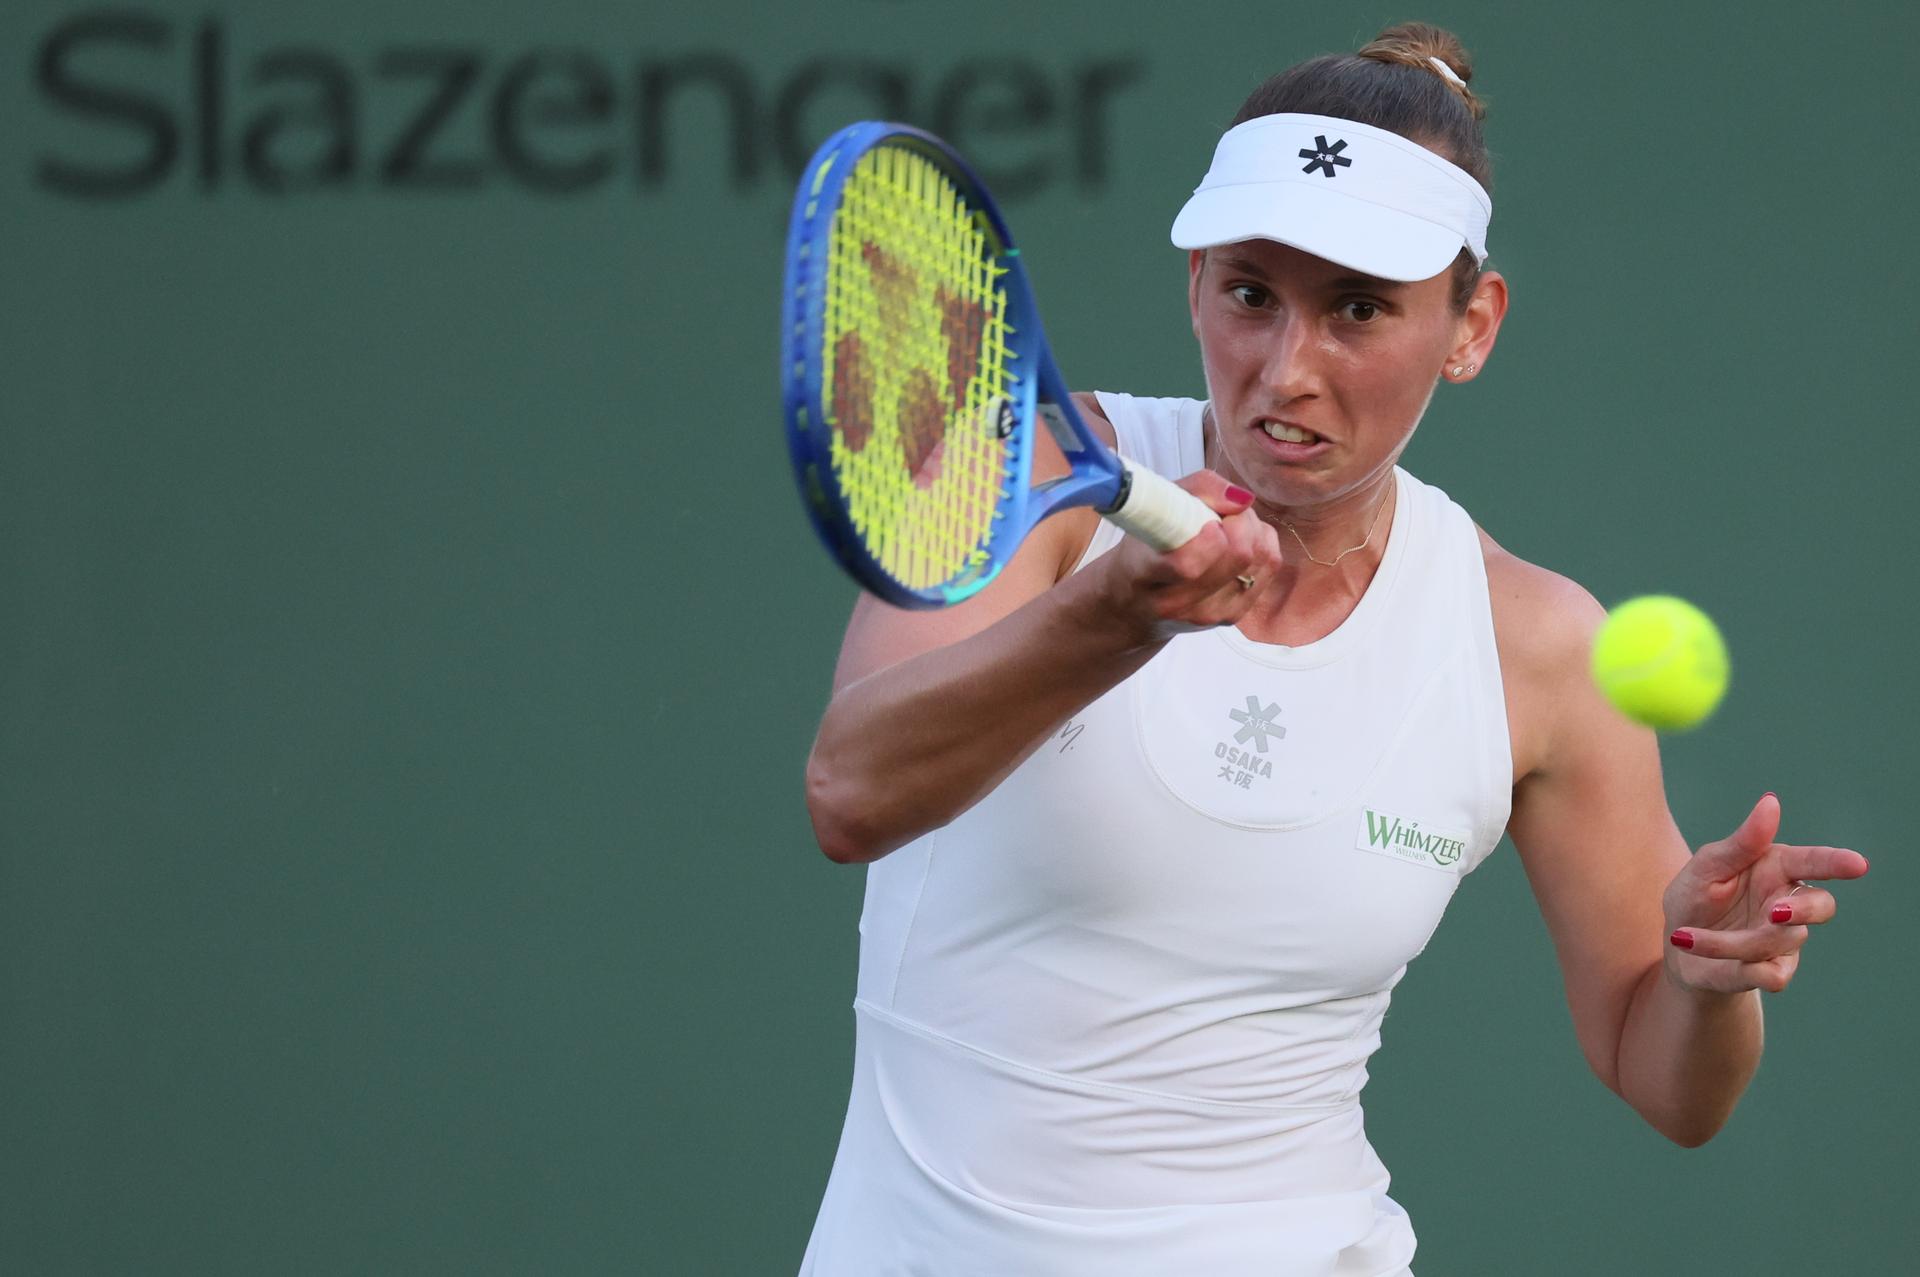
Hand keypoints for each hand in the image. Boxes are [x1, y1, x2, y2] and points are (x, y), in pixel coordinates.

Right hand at [1093, 471, 1286, 644]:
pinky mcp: (1234, 616)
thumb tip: (1243, 500)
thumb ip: (1198, 489)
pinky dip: (1262, 544)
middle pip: (1238, 555)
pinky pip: (1270, 565)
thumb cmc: (1145, 547)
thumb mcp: (1155, 506)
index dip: (1209, 537)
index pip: (1188, 565)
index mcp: (1147, 574)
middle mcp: (1177, 603)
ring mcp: (1209, 614)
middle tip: (1221, 512)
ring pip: (1261, 558)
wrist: (1136, 602)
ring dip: (1253, 529)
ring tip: (1228, 525)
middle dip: (1239, 520)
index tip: (1208, 519)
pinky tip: (1239, 541)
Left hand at [1663, 793, 1869, 992]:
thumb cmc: (1695, 897)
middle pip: (1820, 905)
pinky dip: (1737, 967)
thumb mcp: (1708, 866)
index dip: (1835, 862)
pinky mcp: (1774, 971)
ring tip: (1687, 935)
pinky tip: (1704, 956)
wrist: (1676, 948)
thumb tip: (1771, 802)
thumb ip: (1743, 841)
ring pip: (1779, 941)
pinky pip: (1771, 975)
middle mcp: (1788, 903)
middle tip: (1775, 912)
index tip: (1856, 864)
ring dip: (1728, 942)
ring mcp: (1785, 939)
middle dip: (1804, 910)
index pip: (1812, 862)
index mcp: (1776, 868)